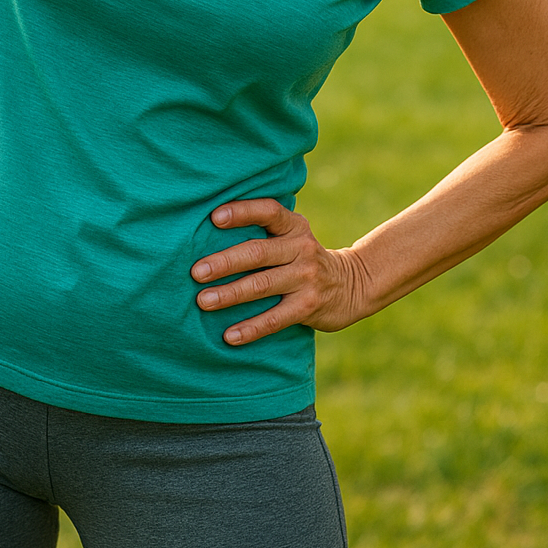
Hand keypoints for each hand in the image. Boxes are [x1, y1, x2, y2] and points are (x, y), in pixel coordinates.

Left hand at [191, 199, 364, 345]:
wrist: (351, 285)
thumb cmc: (302, 256)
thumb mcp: (293, 235)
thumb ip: (264, 230)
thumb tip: (208, 228)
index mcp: (294, 226)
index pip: (268, 212)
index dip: (242, 212)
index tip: (213, 217)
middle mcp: (301, 248)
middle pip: (258, 252)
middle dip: (224, 262)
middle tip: (196, 271)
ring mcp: (306, 278)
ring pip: (262, 285)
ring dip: (230, 294)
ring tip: (203, 301)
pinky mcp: (308, 307)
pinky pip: (275, 319)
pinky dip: (251, 328)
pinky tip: (229, 336)